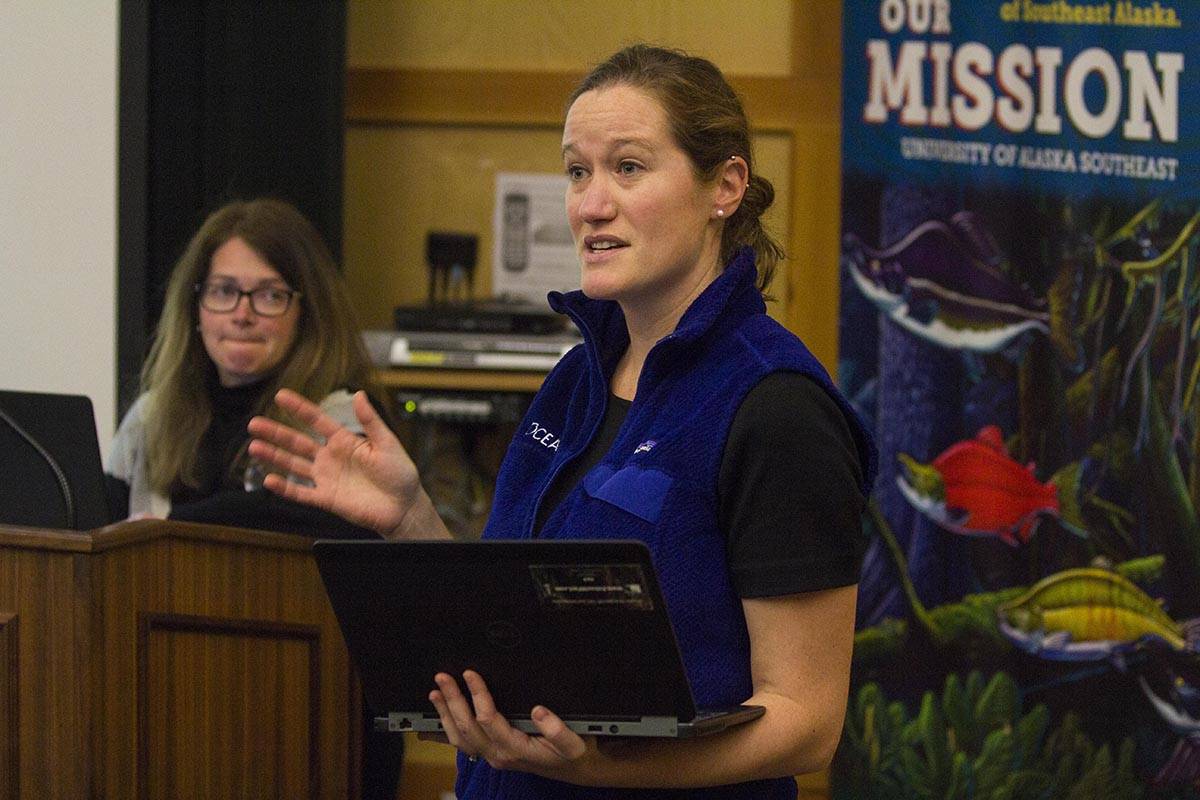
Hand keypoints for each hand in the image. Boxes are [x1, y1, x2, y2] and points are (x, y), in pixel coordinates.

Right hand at [247, 389, 447, 538]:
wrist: (404, 507)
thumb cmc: (400, 474)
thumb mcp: (387, 443)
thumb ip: (371, 420)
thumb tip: (359, 394)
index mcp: (345, 441)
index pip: (317, 421)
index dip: (299, 409)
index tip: (281, 396)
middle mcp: (331, 458)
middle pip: (297, 442)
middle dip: (276, 433)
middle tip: (254, 423)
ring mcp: (327, 478)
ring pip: (294, 465)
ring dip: (274, 457)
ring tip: (254, 447)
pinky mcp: (327, 499)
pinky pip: (302, 493)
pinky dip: (285, 488)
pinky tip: (269, 480)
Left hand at [429, 670, 592, 776]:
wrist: (571, 770)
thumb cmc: (570, 754)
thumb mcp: (573, 743)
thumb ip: (557, 730)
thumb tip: (538, 711)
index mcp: (516, 749)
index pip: (488, 720)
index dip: (477, 695)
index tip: (471, 674)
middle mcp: (498, 755)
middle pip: (466, 728)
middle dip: (453, 700)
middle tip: (443, 677)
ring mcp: (492, 756)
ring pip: (459, 738)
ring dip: (445, 715)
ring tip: (435, 692)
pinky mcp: (490, 753)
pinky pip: (463, 743)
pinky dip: (448, 727)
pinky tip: (442, 713)